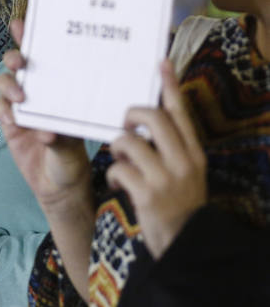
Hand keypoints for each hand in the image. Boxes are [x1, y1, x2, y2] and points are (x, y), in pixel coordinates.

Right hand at [0, 19, 94, 296]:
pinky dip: (6, 111)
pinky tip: (15, 121)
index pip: (47, 56)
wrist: (62, 187)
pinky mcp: (11, 123)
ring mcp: (23, 105)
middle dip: (14, 57)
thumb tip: (47, 132)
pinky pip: (1, 108)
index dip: (30, 37)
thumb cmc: (78, 159)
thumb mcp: (77, 144)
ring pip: (6, 83)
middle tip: (21, 63)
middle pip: (18, 64)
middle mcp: (40, 90)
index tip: (22, 23)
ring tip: (21, 97)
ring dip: (10, 85)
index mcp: (61, 85)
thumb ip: (62, 136)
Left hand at [106, 60, 205, 259]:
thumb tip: (144, 119)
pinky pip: (118, 169)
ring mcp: (166, 179)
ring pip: (129, 141)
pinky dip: (112, 174)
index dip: (170, 86)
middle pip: (154, 118)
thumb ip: (170, 147)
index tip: (162, 63)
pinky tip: (117, 183)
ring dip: (117, 148)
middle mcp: (183, 161)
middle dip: (132, 114)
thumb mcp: (184, 172)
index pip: (180, 112)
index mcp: (193, 153)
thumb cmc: (177, 203)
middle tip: (124, 124)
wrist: (186, 243)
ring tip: (120, 160)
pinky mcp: (148, 195)